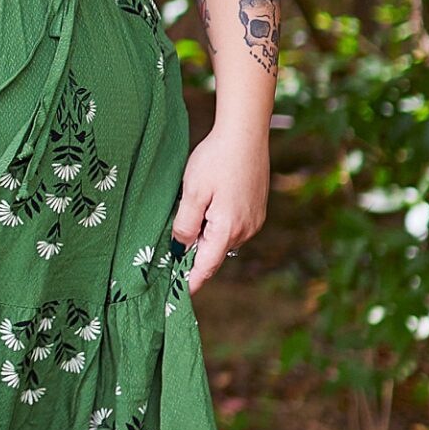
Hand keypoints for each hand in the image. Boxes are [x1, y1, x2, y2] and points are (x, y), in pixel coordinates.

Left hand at [171, 124, 268, 294]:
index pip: (206, 267)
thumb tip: (180, 248)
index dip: (191, 282)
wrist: (245, 134)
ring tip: (185, 233)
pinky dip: (218, 228)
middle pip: (215, 254)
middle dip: (195, 260)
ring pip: (224, 240)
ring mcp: (255, 220)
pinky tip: (206, 212)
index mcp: (228, 229)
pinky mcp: (257, 209)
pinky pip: (234, 228)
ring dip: (206, 241)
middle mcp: (246, 230)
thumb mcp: (192, 193)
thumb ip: (185, 225)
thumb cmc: (216, 160)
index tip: (178, 295)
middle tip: (171, 264)